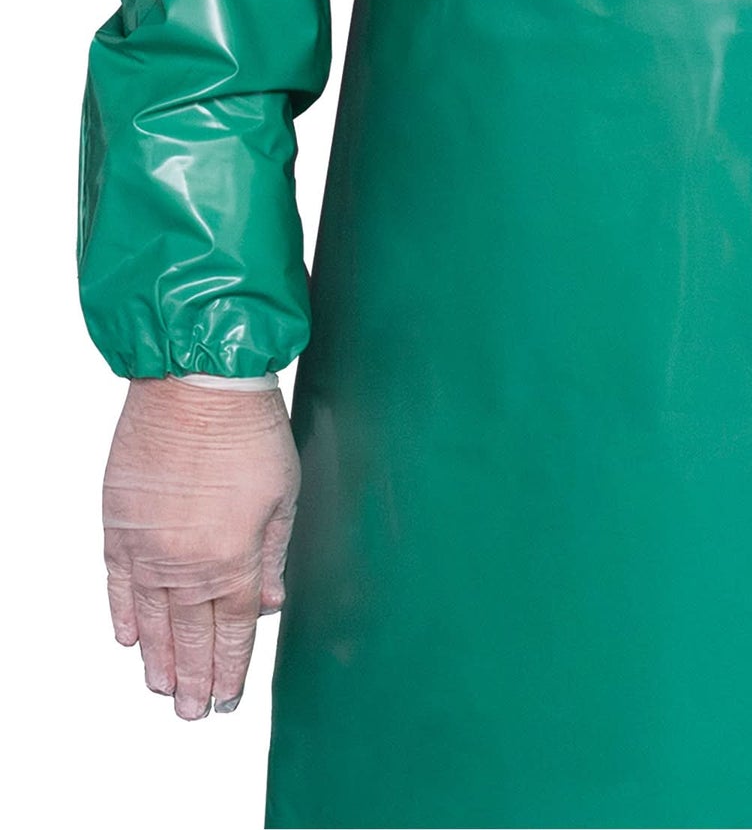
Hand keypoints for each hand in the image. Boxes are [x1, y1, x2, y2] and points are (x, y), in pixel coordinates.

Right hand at [102, 377, 299, 718]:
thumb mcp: (284, 495)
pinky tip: (126, 639)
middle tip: (191, 713)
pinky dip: (123, 613)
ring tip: (161, 689)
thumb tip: (269, 603)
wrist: (197, 387)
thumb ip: (273, 555)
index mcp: (232, 559)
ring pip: (150, 619)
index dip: (230, 667)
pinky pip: (117, 584)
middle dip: (192, 678)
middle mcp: (184, 563)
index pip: (232, 629)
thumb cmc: (250, 432)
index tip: (227, 698)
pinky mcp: (118, 525)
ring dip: (156, 658)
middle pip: (188, 635)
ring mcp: (146, 547)